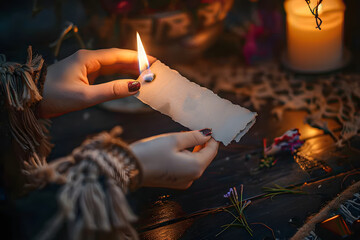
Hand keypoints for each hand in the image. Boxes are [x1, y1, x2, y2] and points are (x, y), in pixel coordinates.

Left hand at [39, 48, 154, 117]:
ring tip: (144, 75)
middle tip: (152, 69)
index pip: (118, 55)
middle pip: (117, 59)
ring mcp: (85, 68)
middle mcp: (88, 60)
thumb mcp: (85, 96)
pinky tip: (126, 81)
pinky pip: (105, 74)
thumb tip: (135, 87)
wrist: (32, 100)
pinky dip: (118, 77)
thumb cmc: (55, 96)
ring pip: (112, 66)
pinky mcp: (83, 76)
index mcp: (88, 59)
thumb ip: (111, 91)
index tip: (152, 61)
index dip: (137, 58)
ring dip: (127, 70)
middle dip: (135, 64)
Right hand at [130, 129, 218, 188]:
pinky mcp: (174, 181)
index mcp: (195, 167)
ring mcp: (183, 181)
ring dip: (193, 148)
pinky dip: (185, 156)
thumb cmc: (151, 152)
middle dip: (202, 143)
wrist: (128, 168)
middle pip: (205, 157)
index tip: (209, 125)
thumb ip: (194, 137)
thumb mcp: (174, 140)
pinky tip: (177, 146)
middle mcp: (192, 177)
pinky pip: (186, 167)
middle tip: (196, 126)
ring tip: (185, 133)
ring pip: (195, 162)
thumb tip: (208, 134)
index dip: (212, 137)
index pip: (212, 150)